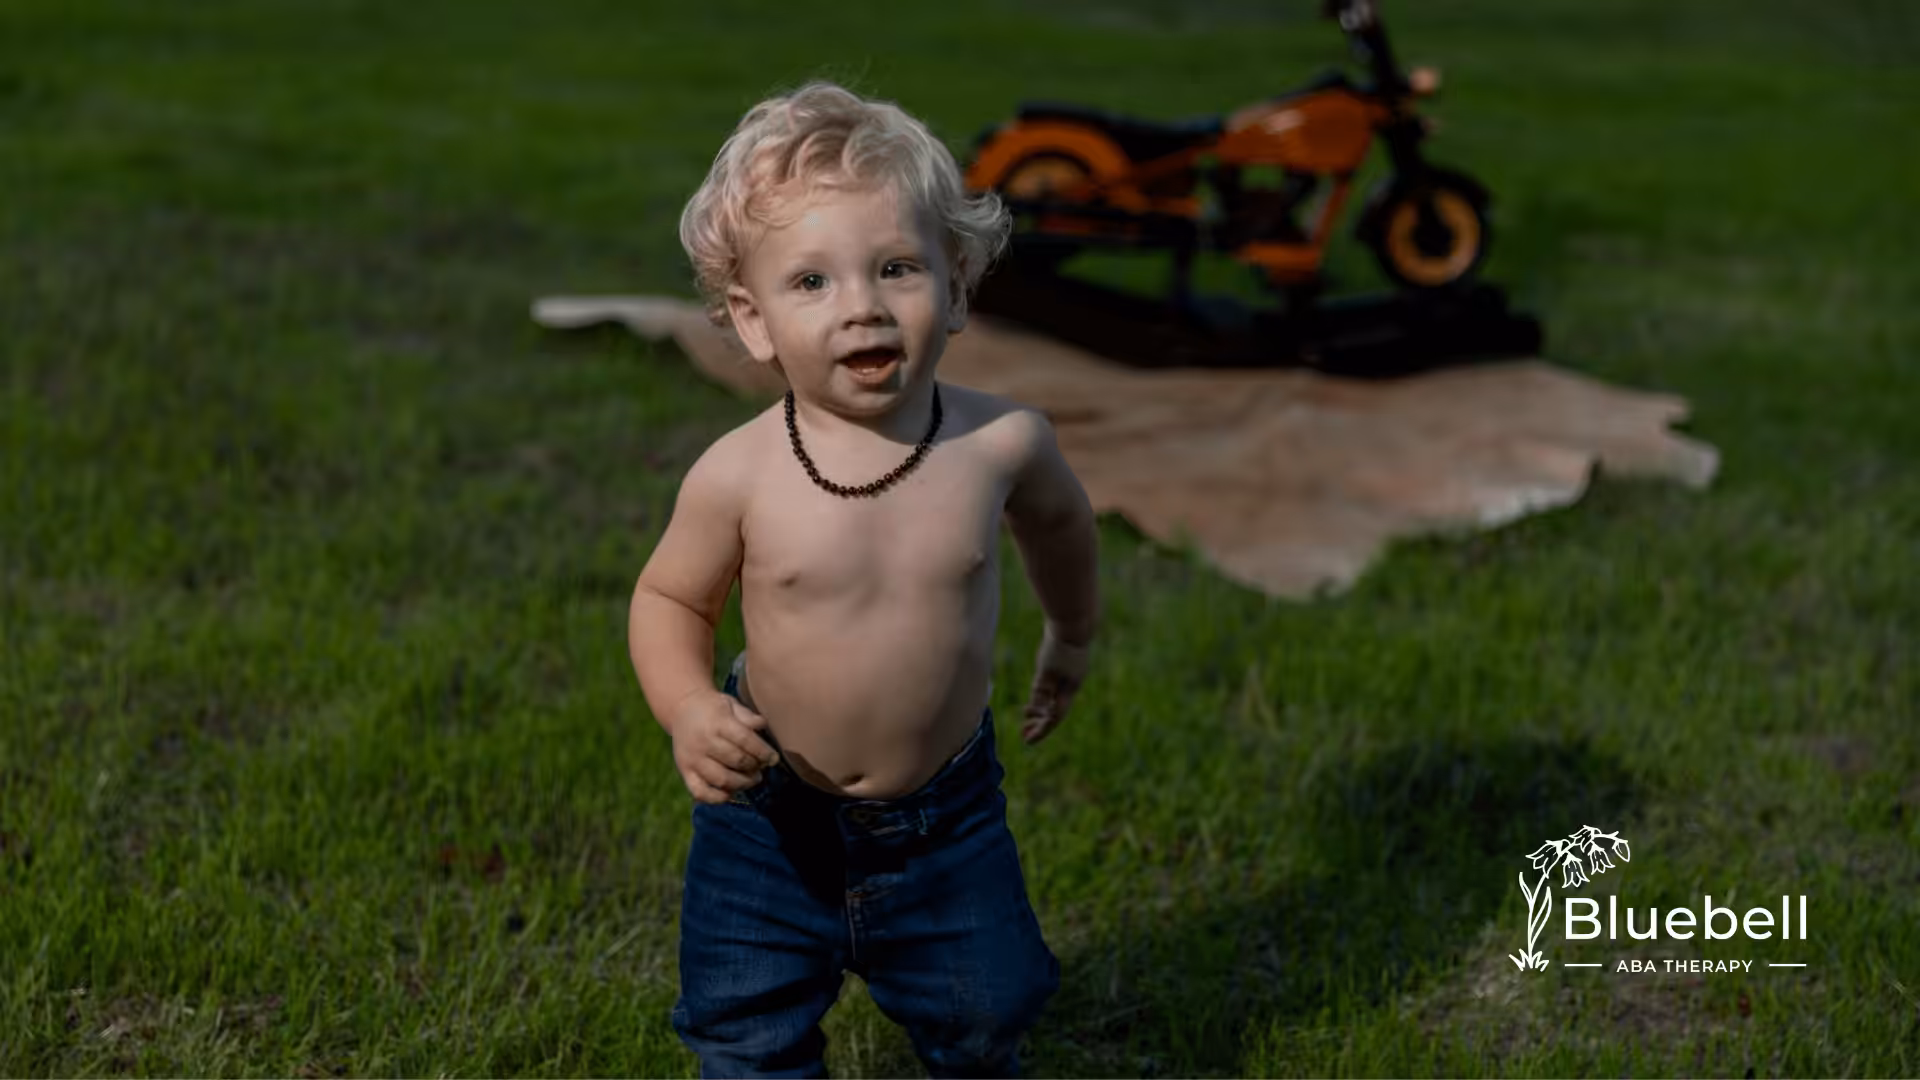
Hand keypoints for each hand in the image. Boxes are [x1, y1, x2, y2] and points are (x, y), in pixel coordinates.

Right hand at [669, 691, 779, 803]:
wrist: (682, 709)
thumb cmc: (713, 708)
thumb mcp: (731, 704)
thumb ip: (747, 716)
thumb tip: (763, 725)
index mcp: (717, 722)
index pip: (744, 740)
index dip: (763, 752)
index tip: (774, 758)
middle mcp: (703, 742)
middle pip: (736, 761)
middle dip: (755, 767)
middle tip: (762, 767)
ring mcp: (692, 759)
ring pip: (721, 780)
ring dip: (742, 783)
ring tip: (752, 779)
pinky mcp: (684, 772)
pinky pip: (700, 792)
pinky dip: (717, 798)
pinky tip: (730, 793)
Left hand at [1023, 624, 1090, 743]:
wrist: (1072, 620)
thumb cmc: (1058, 646)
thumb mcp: (1046, 670)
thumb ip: (1041, 691)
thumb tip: (1035, 711)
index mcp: (1070, 688)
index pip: (1055, 717)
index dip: (1041, 730)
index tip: (1027, 740)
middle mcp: (1072, 684)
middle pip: (1056, 710)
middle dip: (1040, 722)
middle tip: (1024, 731)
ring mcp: (1071, 674)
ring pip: (1055, 698)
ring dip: (1042, 708)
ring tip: (1027, 715)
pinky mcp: (1067, 664)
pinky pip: (1056, 687)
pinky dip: (1045, 694)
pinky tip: (1037, 694)